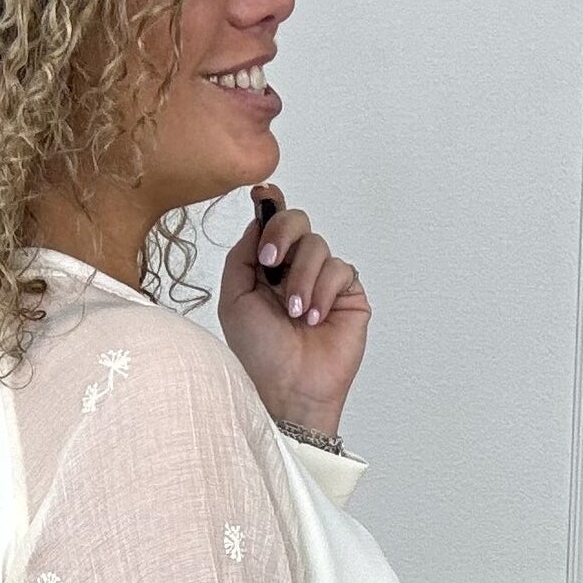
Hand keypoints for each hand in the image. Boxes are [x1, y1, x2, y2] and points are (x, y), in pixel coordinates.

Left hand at [217, 185, 371, 433]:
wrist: (287, 388)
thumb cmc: (258, 353)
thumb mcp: (234, 300)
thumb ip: (242, 256)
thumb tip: (257, 220)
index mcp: (266, 268)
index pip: (272, 224)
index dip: (271, 205)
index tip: (263, 194)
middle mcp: (294, 269)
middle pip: (297, 221)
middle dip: (283, 234)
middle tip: (272, 260)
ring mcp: (323, 281)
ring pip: (318, 246)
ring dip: (302, 278)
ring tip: (295, 312)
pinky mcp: (348, 294)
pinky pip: (340, 269)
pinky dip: (324, 291)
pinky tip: (314, 318)